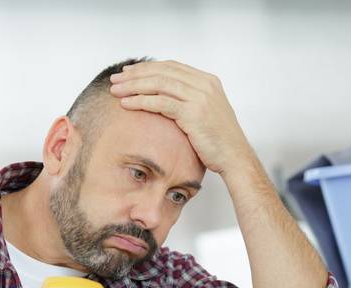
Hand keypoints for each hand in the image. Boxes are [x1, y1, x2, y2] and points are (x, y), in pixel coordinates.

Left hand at [109, 60, 247, 174]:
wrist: (234, 158)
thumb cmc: (218, 143)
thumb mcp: (206, 116)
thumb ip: (190, 103)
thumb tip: (168, 101)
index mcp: (207, 81)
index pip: (171, 67)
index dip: (147, 68)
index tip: (129, 73)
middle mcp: (204, 84)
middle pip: (162, 72)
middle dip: (136, 74)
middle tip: (116, 79)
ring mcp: (200, 97)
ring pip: (159, 84)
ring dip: (134, 86)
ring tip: (115, 91)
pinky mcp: (193, 113)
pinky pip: (161, 102)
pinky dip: (141, 102)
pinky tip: (126, 104)